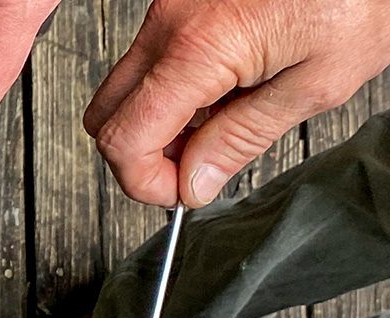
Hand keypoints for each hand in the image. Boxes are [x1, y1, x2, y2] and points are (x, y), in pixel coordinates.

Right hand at [85, 0, 389, 208]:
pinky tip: (222, 90)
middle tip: (191, 166)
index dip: (146, 183)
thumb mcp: (318, 82)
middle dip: (140, 156)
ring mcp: (171, 4)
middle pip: (106, 117)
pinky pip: (151, 60)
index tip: (182, 193)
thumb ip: (244, 138)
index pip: (125, 141)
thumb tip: (195, 182)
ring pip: (126, 90)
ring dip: (158, 123)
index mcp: (200, 47)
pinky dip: (172, 91)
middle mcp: (171, 19)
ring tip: (218, 123)